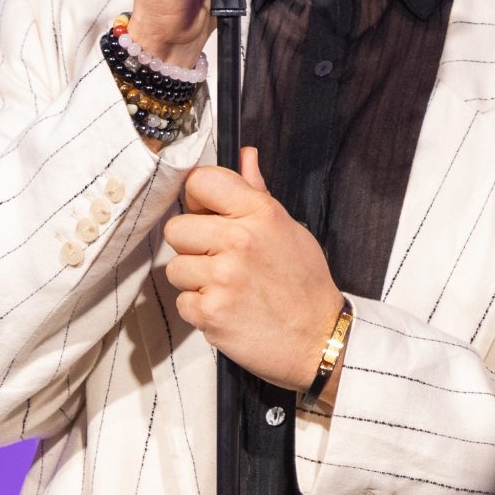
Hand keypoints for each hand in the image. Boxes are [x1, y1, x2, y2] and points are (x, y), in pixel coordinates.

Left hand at [163, 148, 346, 391]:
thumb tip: (245, 155)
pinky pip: (182, 302)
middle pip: (176, 228)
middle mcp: (239, 241)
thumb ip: (258, 193)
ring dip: (195, 281)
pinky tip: (228, 309)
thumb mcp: (289, 230)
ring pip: (175, 268)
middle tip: (219, 260)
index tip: (205, 212)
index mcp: (260, 214)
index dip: (197, 198)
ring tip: (227, 288)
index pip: (201, 181)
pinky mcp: (211, 312)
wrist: (319, 339)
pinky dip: (199, 309)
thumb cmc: (304, 285)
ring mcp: (223, 278)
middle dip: (191, 246)